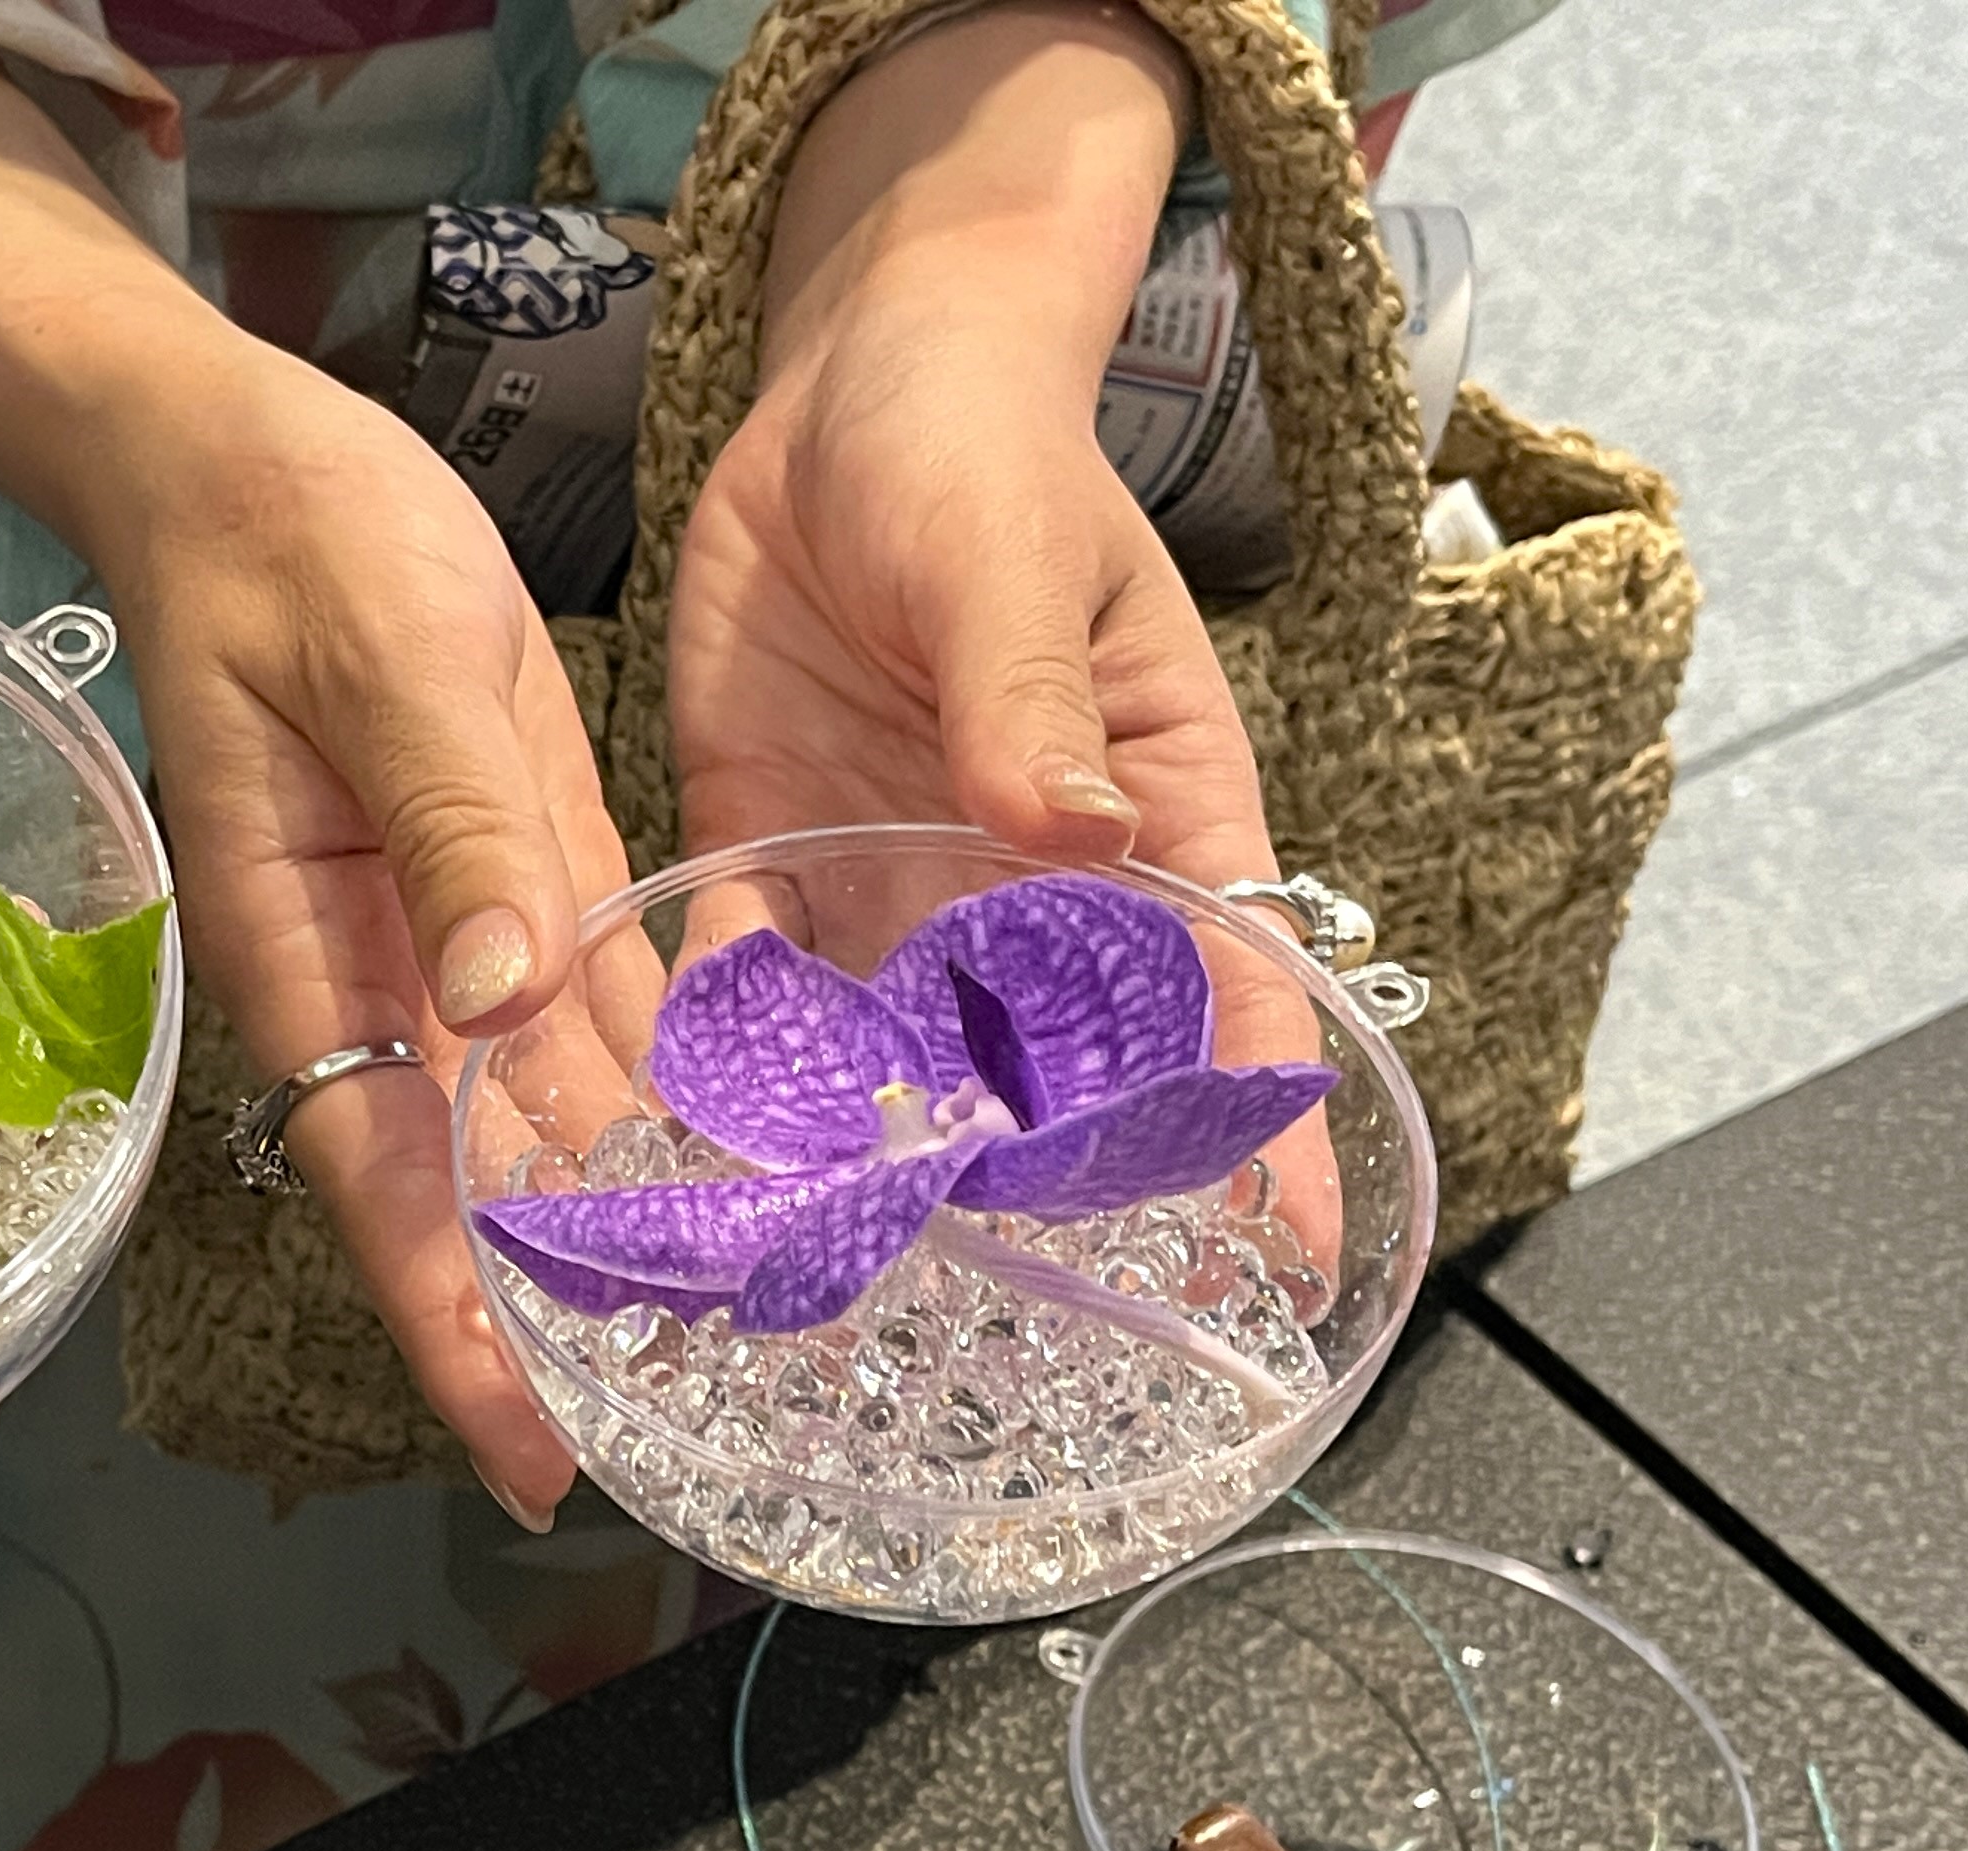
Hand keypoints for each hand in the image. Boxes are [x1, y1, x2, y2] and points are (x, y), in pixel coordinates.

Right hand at [0, 27, 613, 1522]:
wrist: (245, 449)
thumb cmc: (285, 538)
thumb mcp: (381, 659)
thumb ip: (453, 829)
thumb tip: (503, 1009)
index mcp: (310, 953)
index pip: (390, 1182)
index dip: (456, 1323)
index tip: (528, 1450)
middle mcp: (384, 980)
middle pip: (471, 1191)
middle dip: (556, 1318)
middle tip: (668, 1440)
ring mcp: (453, 937)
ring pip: (543, 1123)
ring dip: (626, 1225)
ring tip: (736, 1343)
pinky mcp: (518, 878)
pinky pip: (594, 1019)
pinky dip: (668, 1093)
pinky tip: (760, 1163)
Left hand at [667, 5, 1330, 1244]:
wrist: (844, 391)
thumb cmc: (980, 452)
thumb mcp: (1013, 560)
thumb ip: (1029, 699)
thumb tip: (1069, 828)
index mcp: (1144, 821)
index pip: (1225, 999)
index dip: (1254, 1135)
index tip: (1277, 1270)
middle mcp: (1023, 891)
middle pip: (1053, 1078)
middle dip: (1040, 1203)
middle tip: (1010, 1340)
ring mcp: (896, 891)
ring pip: (895, 1067)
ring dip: (866, 1175)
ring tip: (833, 1302)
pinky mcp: (775, 862)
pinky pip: (750, 998)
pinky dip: (724, 1082)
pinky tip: (690, 1175)